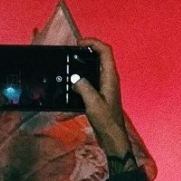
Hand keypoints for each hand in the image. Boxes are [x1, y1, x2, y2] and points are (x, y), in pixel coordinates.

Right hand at [72, 38, 134, 167]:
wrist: (112, 138)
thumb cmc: (106, 121)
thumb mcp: (93, 103)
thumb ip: (83, 87)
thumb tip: (74, 79)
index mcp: (110, 77)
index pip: (105, 51)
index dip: (93, 42)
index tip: (78, 44)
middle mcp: (109, 80)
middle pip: (100, 57)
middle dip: (86, 52)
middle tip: (71, 53)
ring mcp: (105, 88)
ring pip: (94, 70)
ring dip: (82, 67)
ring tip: (68, 68)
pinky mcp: (100, 97)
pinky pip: (89, 85)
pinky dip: (80, 85)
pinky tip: (68, 93)